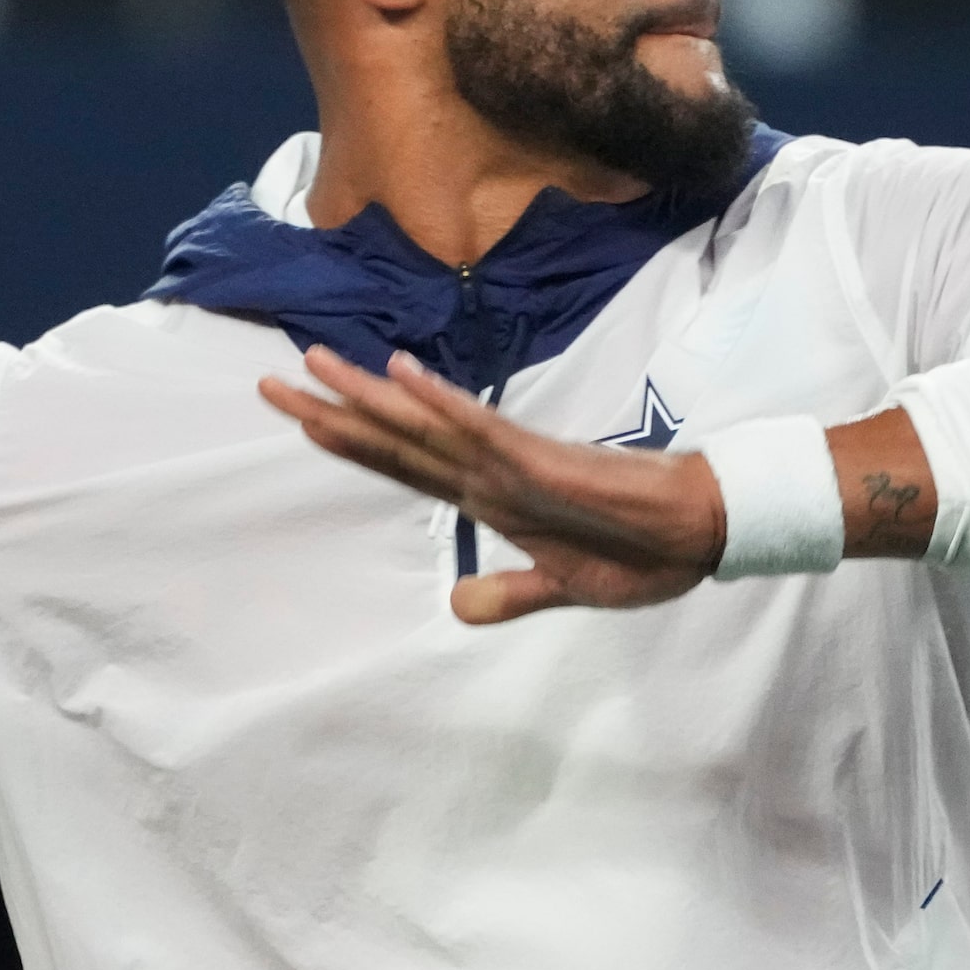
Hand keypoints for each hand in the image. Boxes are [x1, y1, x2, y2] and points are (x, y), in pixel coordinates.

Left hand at [259, 347, 726, 624]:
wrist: (701, 532)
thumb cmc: (640, 551)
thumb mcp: (563, 588)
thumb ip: (509, 593)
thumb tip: (456, 607)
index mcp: (488, 496)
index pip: (402, 465)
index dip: (348, 441)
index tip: (298, 416)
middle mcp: (486, 471)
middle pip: (394, 438)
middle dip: (331, 410)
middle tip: (269, 380)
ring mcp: (510, 463)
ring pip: (425, 425)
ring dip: (369, 395)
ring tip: (316, 362)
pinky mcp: (540, 462)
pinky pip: (480, 428)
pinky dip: (440, 402)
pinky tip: (403, 373)